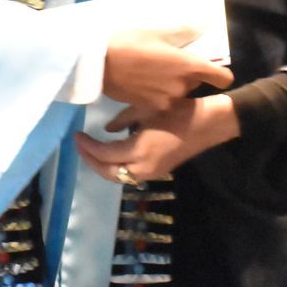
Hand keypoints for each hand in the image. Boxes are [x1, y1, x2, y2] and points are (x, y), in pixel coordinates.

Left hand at [75, 94, 240, 181]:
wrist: (211, 123)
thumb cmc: (180, 110)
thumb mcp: (149, 110)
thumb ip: (124, 120)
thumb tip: (107, 129)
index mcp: (140, 150)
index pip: (104, 154)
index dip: (87, 146)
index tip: (76, 135)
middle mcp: (143, 167)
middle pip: (108, 172)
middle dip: (90, 160)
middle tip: (79, 145)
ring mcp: (152, 172)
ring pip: (119, 176)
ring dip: (103, 166)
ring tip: (91, 149)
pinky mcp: (159, 171)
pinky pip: (130, 174)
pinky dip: (117, 166)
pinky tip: (113, 152)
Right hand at [101, 27, 232, 112]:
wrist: (99, 66)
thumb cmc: (130, 43)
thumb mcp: (157, 32)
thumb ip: (184, 32)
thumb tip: (200, 28)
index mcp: (189, 66)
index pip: (222, 78)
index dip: (221, 74)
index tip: (211, 69)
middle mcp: (183, 86)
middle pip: (196, 82)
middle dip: (188, 74)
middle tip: (170, 63)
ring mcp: (168, 100)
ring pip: (179, 92)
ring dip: (173, 85)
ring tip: (154, 73)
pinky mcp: (152, 108)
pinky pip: (163, 101)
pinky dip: (158, 94)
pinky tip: (144, 83)